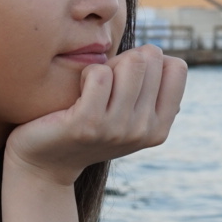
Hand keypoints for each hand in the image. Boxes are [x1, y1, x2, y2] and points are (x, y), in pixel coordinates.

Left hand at [5, 45, 186, 185]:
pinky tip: (78, 90)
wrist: (44, 163)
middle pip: (150, 58)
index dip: (150, 62)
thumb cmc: (87, 126)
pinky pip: (100, 73)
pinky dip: (87, 72)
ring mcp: (117, 129)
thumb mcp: (127, 116)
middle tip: (105, 81)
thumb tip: (165, 58)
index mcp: (159, 129)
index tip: (128, 78)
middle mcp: (143, 131)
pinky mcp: (88, 124)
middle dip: (125, 59)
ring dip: (107, 65)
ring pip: (130, 63)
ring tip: (92, 86)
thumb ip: (150, 93)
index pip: (177, 67)